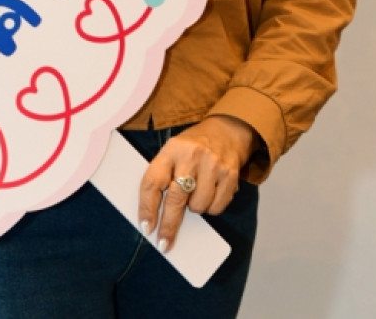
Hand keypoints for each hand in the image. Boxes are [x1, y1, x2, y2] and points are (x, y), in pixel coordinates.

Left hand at [138, 116, 256, 253]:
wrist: (226, 131)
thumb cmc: (191, 148)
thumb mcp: (172, 153)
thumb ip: (164, 176)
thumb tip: (155, 215)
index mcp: (169, 151)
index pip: (153, 183)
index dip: (147, 208)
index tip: (146, 228)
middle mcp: (190, 158)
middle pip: (176, 199)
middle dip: (168, 225)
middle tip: (163, 244)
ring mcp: (212, 166)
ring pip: (198, 206)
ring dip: (194, 210)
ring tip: (194, 196)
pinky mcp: (230, 175)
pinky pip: (217, 207)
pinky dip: (211, 208)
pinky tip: (210, 196)